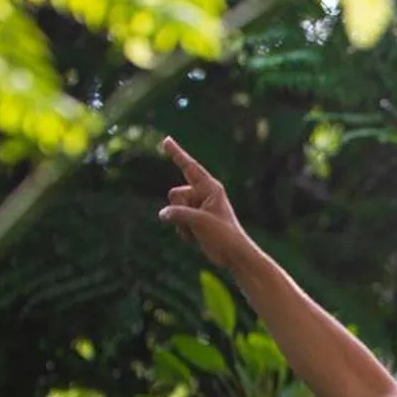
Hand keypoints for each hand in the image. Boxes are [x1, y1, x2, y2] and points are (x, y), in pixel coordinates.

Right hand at [158, 136, 251, 269]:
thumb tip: (162, 214)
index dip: (176, 153)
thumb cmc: (224, 235)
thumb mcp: (200, 221)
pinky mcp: (194, 220)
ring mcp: (197, 207)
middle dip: (180, 210)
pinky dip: (183, 232)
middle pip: (175, 194)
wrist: (234, 256)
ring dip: (182, 225)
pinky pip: (176, 221)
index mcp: (210, 187)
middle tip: (199, 222)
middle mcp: (203, 194)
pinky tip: (197, 239)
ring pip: (173, 210)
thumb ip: (178, 214)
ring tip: (200, 232)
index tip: (166, 140)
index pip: (189, 166)